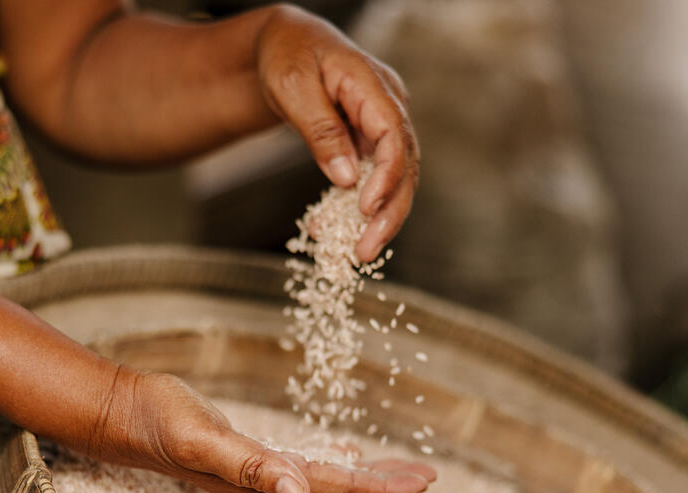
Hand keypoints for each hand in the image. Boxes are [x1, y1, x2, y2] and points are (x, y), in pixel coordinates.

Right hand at [88, 369, 434, 492]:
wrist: (126, 416)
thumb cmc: (161, 423)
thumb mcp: (204, 441)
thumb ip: (252, 467)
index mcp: (262, 488)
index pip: (335, 492)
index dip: (380, 488)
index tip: (421, 481)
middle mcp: (266, 491)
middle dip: (385, 488)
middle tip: (428, 476)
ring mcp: (258, 479)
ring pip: (326, 485)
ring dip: (366, 479)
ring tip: (403, 471)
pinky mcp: (250, 461)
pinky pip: (305, 470)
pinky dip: (335, 465)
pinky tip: (350, 455)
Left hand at [256, 5, 418, 262]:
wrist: (283, 44)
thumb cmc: (287, 54)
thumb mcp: (294, 86)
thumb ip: (321, 130)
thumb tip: (346, 178)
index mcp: (374, 86)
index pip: (395, 136)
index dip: (387, 177)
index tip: (366, 209)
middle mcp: (388, 107)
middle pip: (405, 165)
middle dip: (389, 213)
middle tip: (366, 251)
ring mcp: (381, 126)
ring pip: (394, 179)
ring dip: (376, 219)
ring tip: (356, 252)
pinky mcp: (369, 143)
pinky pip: (370, 180)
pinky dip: (352, 208)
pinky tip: (328, 229)